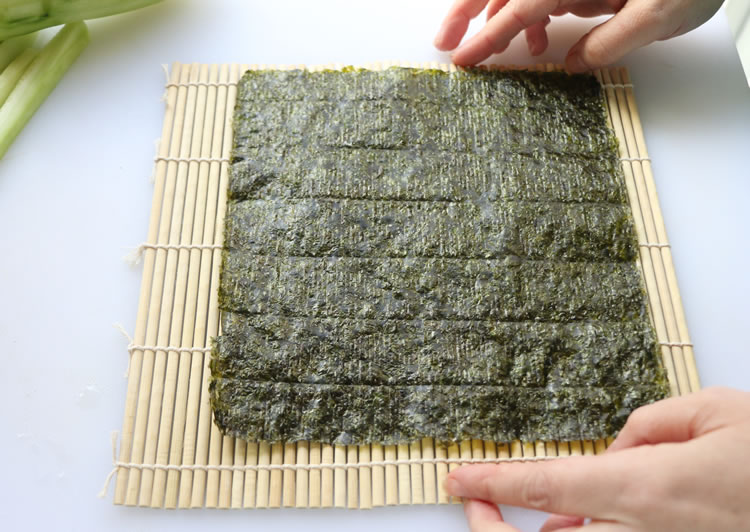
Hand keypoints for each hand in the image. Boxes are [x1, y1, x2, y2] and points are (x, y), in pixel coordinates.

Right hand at [433, 0, 722, 70]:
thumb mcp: (658, 16)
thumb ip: (610, 42)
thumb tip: (573, 64)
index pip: (517, 10)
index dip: (485, 37)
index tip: (460, 59)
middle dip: (467, 13)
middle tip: (444, 42)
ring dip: (498, 19)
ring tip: (487, 50)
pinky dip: (531, 18)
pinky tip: (538, 43)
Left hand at [444, 387, 749, 530]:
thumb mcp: (715, 411)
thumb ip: (649, 424)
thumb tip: (617, 445)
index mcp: (644, 490)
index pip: (545, 486)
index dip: (492, 485)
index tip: (454, 480)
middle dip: (495, 523)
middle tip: (469, 497)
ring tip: (522, 513)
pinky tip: (578, 525)